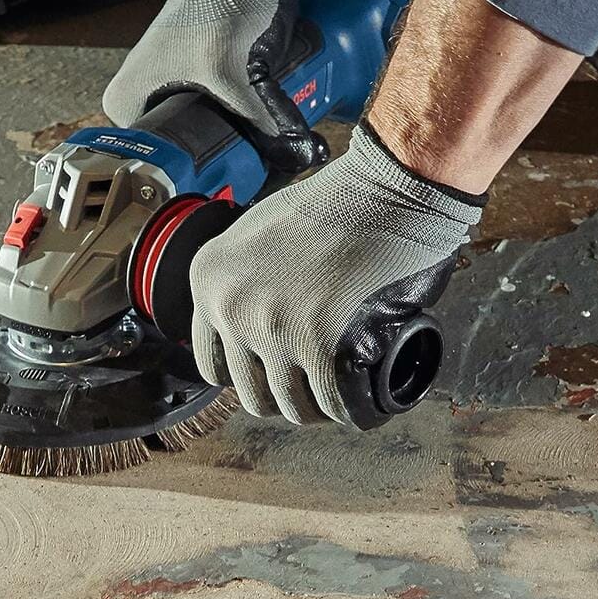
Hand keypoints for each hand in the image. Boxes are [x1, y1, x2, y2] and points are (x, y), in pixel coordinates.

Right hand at [103, 0, 323, 171]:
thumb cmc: (219, 1)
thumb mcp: (239, 75)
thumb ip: (266, 121)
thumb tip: (299, 155)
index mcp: (128, 106)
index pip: (160, 168)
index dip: (201, 179)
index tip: (235, 187)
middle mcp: (143, 101)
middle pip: (189, 156)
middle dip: (226, 163)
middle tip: (256, 169)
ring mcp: (171, 89)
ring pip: (209, 137)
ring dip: (238, 144)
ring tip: (264, 150)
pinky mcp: (200, 80)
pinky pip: (223, 116)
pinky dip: (244, 123)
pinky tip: (264, 131)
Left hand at [188, 124, 483, 425]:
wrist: (388, 187)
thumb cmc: (338, 203)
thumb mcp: (260, 235)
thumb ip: (244, 280)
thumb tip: (251, 328)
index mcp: (209, 280)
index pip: (211, 364)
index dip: (248, 373)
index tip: (273, 371)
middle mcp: (230, 307)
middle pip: (249, 392)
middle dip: (283, 395)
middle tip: (312, 384)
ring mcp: (271, 328)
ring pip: (289, 405)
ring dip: (316, 408)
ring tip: (336, 394)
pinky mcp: (317, 344)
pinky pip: (330, 403)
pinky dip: (348, 411)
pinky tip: (359, 403)